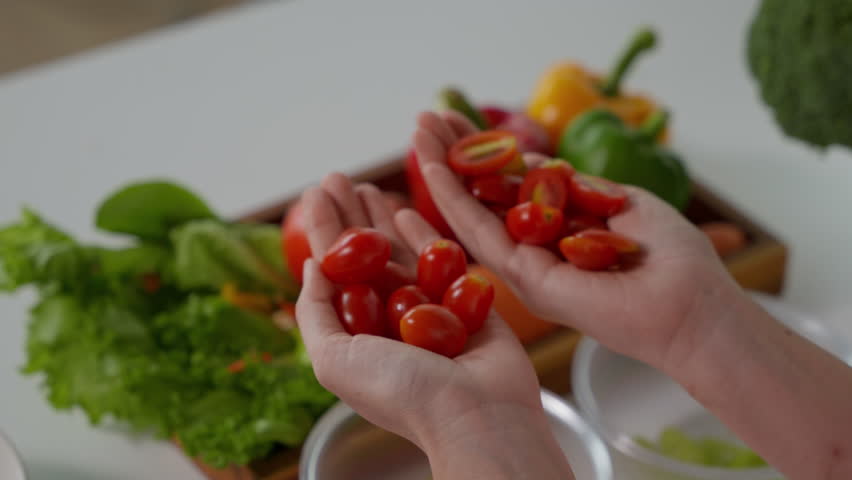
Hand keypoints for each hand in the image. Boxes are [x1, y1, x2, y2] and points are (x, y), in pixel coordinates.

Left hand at [295, 174, 571, 479]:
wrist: (476, 412)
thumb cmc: (403, 391)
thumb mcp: (333, 359)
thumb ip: (314, 312)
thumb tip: (311, 266)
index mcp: (356, 333)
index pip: (332, 271)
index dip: (321, 230)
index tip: (314, 194)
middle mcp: (388, 318)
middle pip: (362, 255)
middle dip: (347, 215)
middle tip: (336, 177)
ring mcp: (428, 308)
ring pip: (399, 252)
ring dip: (379, 217)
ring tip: (365, 184)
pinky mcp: (464, 300)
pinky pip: (442, 259)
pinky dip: (422, 234)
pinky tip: (404, 210)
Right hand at [413, 111, 739, 370]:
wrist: (693, 307)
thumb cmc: (669, 260)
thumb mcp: (618, 201)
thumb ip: (571, 185)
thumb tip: (532, 162)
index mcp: (552, 237)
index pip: (506, 190)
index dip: (481, 154)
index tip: (459, 122)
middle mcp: (530, 254)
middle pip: (480, 199)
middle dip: (452, 156)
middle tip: (424, 119)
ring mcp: (524, 269)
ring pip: (469, 214)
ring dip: (440, 170)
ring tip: (417, 129)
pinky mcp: (525, 280)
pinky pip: (479, 233)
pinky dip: (452, 198)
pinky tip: (431, 166)